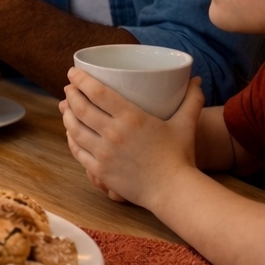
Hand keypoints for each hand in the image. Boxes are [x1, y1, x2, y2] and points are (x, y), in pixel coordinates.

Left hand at [59, 69, 204, 206]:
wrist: (173, 191)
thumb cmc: (180, 156)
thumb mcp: (186, 124)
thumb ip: (192, 100)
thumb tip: (197, 79)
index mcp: (131, 117)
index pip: (97, 92)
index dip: (81, 80)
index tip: (73, 73)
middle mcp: (113, 133)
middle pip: (80, 108)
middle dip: (71, 94)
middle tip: (69, 88)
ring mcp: (103, 153)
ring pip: (74, 129)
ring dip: (66, 115)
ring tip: (66, 107)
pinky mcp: (99, 170)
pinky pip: (77, 151)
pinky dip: (70, 139)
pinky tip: (70, 133)